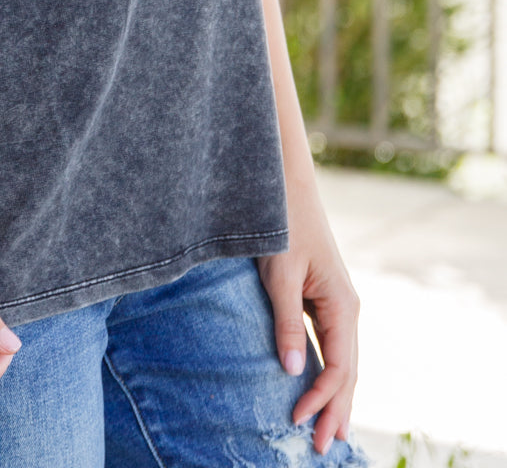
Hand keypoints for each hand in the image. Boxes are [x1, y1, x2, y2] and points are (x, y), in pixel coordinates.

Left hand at [256, 184, 359, 453]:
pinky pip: (333, 346)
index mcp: (342, 305)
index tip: (298, 420)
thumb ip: (286, 322)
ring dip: (336, 396)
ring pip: (343, 361)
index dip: (320, 398)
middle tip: (323, 448)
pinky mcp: (324, 299)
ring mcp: (338, 304)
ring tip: (328, 430)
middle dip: (336, 410)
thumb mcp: (279, 274)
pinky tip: (321, 388)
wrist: (285, 187)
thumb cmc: (281, 226)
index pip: (339, 367)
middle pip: (347, 371)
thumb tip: (290, 370)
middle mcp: (347, 308)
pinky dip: (329, 372)